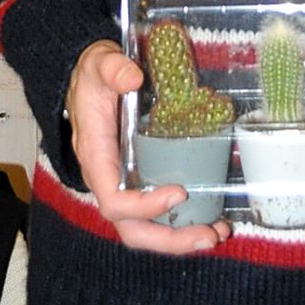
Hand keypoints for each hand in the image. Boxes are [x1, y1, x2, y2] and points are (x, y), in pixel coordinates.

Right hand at [65, 40, 229, 254]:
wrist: (87, 81)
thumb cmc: (92, 77)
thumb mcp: (99, 64)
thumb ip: (112, 68)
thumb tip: (133, 78)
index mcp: (96, 159)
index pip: (113, 201)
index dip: (143, 206)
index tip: (179, 192)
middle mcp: (109, 181)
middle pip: (132, 229)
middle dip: (169, 239)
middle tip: (208, 236)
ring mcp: (124, 185)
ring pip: (145, 229)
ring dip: (181, 237)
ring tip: (217, 232)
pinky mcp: (139, 181)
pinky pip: (156, 214)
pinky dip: (183, 221)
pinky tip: (212, 218)